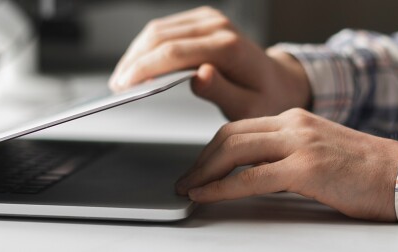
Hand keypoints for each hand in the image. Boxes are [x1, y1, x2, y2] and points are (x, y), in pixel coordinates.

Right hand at [109, 6, 310, 120]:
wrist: (280, 81)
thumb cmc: (265, 98)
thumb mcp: (249, 108)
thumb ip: (222, 92)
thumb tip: (199, 75)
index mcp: (229, 49)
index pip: (175, 52)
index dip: (144, 67)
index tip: (124, 85)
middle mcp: (218, 27)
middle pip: (161, 36)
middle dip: (134, 61)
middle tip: (117, 86)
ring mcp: (210, 20)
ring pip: (159, 29)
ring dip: (136, 52)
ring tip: (122, 78)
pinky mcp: (203, 20)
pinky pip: (166, 28)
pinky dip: (146, 46)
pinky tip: (137, 65)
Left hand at [175, 108, 397, 220]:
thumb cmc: (368, 172)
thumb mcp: (320, 152)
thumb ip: (288, 156)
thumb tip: (254, 175)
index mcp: (296, 120)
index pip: (240, 128)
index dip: (212, 149)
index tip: (198, 167)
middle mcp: (294, 125)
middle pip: (230, 136)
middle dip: (201, 160)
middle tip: (186, 180)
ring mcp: (300, 143)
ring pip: (235, 150)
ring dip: (205, 172)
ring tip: (191, 189)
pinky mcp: (307, 168)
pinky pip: (252, 177)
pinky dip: (223, 187)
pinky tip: (209, 195)